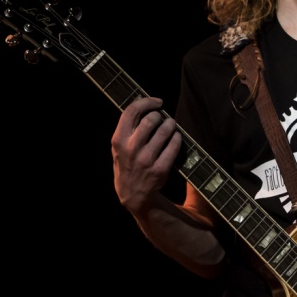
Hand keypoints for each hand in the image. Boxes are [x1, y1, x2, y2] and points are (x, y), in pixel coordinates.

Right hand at [111, 96, 181, 213]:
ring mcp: (146, 160)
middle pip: (151, 119)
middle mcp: (131, 149)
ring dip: (171, 125)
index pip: (131, 111)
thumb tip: (143, 106)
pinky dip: (177, 139)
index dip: (147, 102)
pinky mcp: (160, 169)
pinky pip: (174, 146)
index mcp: (118, 140)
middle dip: (160, 115)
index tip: (157, 101)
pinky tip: (176, 138)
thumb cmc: (126, 165)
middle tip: (163, 118)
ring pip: (164, 131)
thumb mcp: (118, 147)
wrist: (133, 194)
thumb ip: (126, 129)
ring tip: (171, 126)